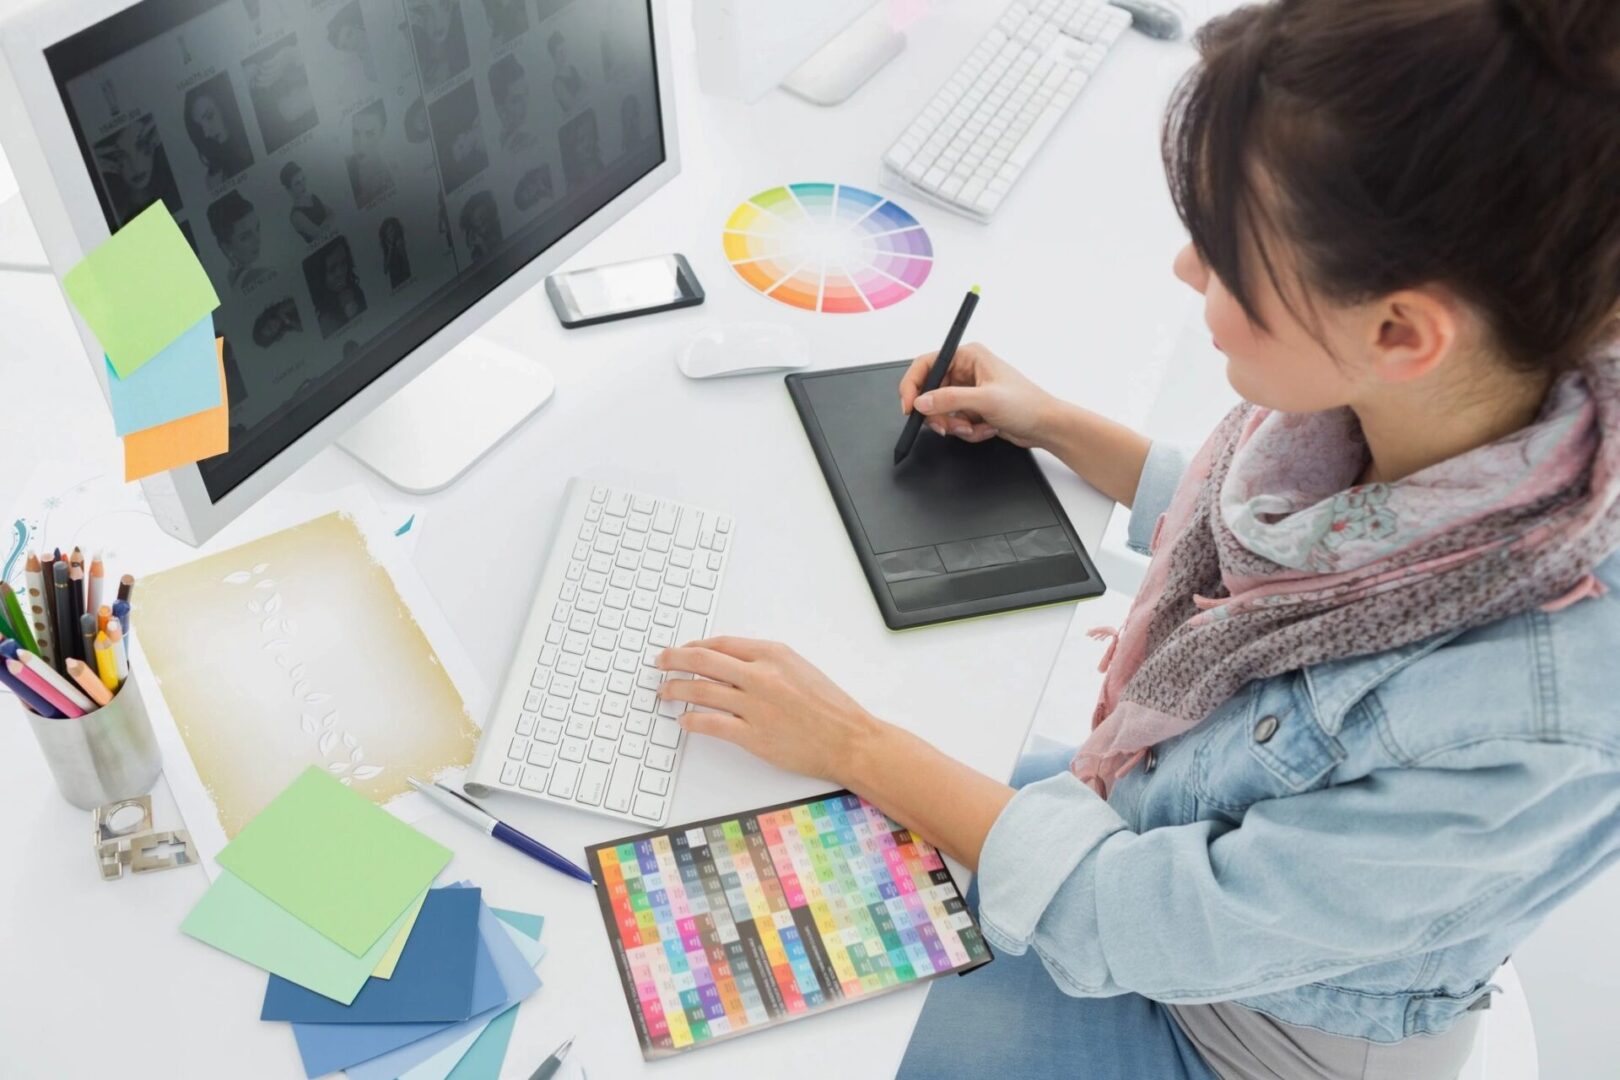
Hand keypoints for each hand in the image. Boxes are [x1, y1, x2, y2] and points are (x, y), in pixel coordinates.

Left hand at [656, 638, 881, 786]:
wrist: (849, 739)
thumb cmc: (829, 707)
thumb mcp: (799, 668)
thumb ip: (766, 662)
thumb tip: (730, 661)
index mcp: (773, 655)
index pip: (721, 644)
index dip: (694, 646)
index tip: (683, 651)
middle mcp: (761, 676)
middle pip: (702, 661)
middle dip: (674, 660)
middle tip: (660, 663)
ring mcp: (755, 706)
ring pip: (701, 691)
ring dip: (676, 690)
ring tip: (664, 692)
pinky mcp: (753, 736)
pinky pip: (711, 724)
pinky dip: (692, 720)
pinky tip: (684, 720)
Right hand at [898, 342, 1057, 447]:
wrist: (1045, 426)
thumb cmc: (1027, 404)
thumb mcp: (985, 400)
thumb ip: (949, 399)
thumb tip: (922, 401)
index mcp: (968, 356)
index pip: (926, 364)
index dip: (913, 385)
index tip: (909, 406)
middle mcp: (966, 370)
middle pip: (930, 392)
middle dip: (940, 414)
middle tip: (949, 426)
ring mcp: (968, 390)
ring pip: (941, 411)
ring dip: (955, 424)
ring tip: (975, 426)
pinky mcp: (972, 408)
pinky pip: (954, 422)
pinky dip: (967, 430)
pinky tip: (986, 427)